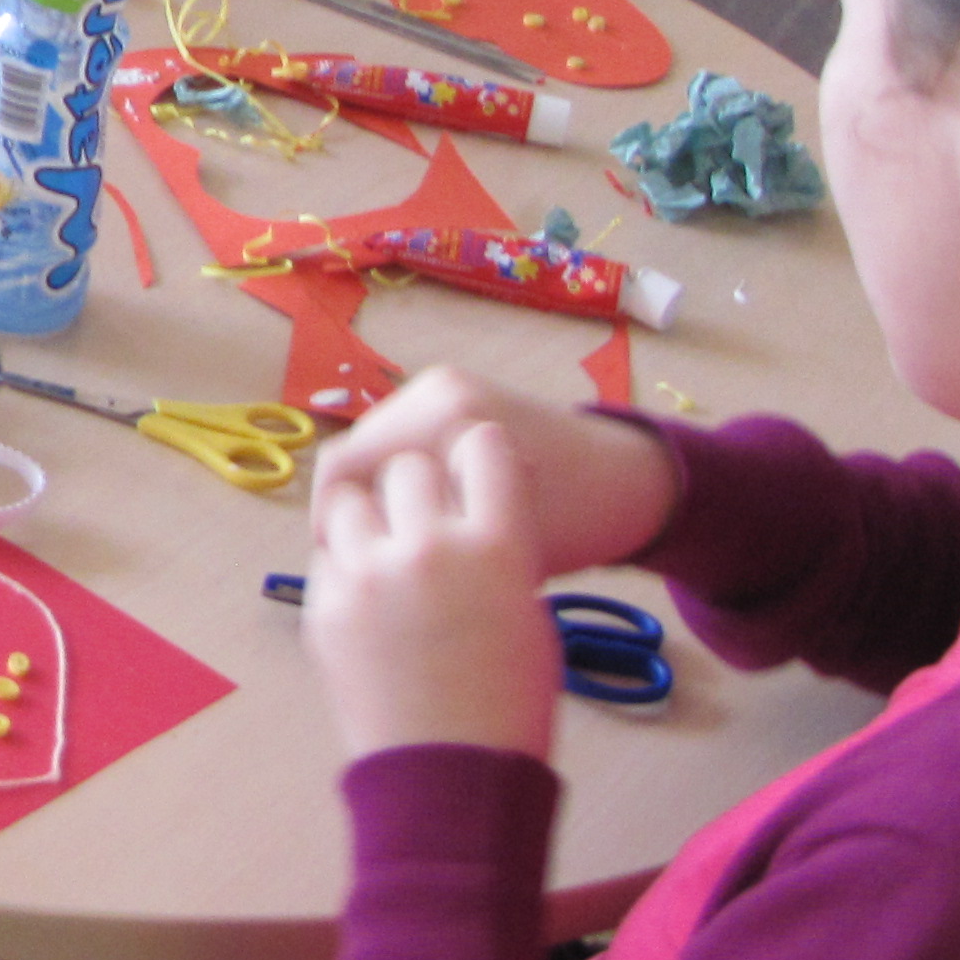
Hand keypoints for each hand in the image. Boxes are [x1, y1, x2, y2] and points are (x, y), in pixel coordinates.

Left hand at [304, 423, 561, 761]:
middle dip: (420, 486)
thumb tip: (466, 503)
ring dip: (371, 514)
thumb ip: (497, 546)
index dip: (480, 455)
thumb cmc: (509, 700)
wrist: (449, 773)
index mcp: (498, 547)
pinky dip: (345, 562)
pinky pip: (326, 554)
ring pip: (351, 498)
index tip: (475, 468)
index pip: (484, 445)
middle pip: (409, 465)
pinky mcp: (323, 606)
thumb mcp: (529, 611)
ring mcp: (367, 576)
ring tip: (387, 548)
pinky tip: (367, 593)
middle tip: (426, 517)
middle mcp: (430, 548)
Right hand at [313, 367, 682, 576]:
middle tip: (365, 566)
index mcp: (443, 419)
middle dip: (353, 511)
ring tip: (396, 544)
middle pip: (350, 457)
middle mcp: (435, 390)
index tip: (344, 573)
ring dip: (375, 497)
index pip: (342, 471)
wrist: (628, 481)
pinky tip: (419, 518)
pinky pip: (397, 442)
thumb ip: (417, 552)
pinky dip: (397, 480)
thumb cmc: (572, 525)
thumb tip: (341, 567)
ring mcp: (441, 386)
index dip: (331, 527)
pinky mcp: (450, 394)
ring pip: (370, 451)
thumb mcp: (494, 553)